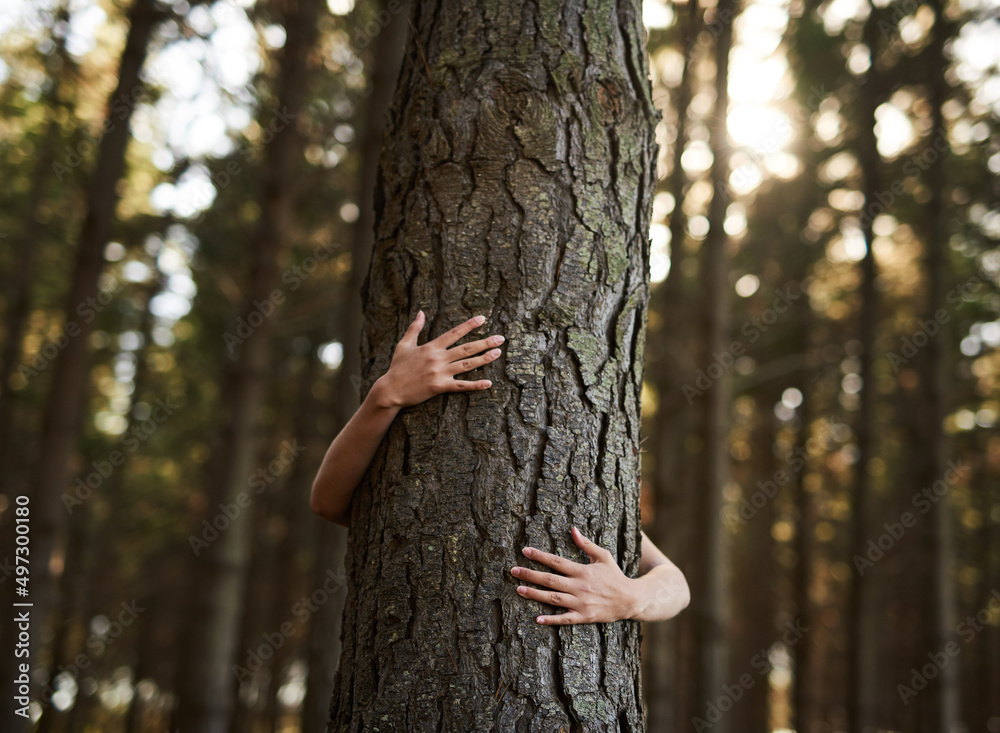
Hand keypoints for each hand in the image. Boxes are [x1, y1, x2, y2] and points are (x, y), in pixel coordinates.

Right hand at [371, 311, 504, 409]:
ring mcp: (440, 373)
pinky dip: (475, 385)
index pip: (454, 333)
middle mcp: (438, 358)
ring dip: (484, 359)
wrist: (390, 390)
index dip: (469, 325)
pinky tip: (488, 383)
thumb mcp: (404, 345)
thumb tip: (420, 312)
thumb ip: (414, 328)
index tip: (482, 318)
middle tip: (501, 338)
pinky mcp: (440, 387)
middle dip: (485, 342)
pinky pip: (461, 386)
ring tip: (497, 354)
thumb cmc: (397, 368)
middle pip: (466, 348)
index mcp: (431, 347)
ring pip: (467, 365)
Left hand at [510, 527, 636, 624]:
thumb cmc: (615, 575)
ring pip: (553, 599)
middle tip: (513, 570)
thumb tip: (573, 529)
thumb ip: (586, 544)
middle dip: (530, 575)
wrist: (631, 599)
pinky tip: (537, 619)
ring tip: (519, 589)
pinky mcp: (584, 617)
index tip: (525, 551)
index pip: (556, 561)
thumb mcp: (603, 556)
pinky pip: (564, 619)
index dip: (540, 556)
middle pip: (550, 580)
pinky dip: (551, 620)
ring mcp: (580, 603)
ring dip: (535, 594)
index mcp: (582, 571)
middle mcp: (579, 587)